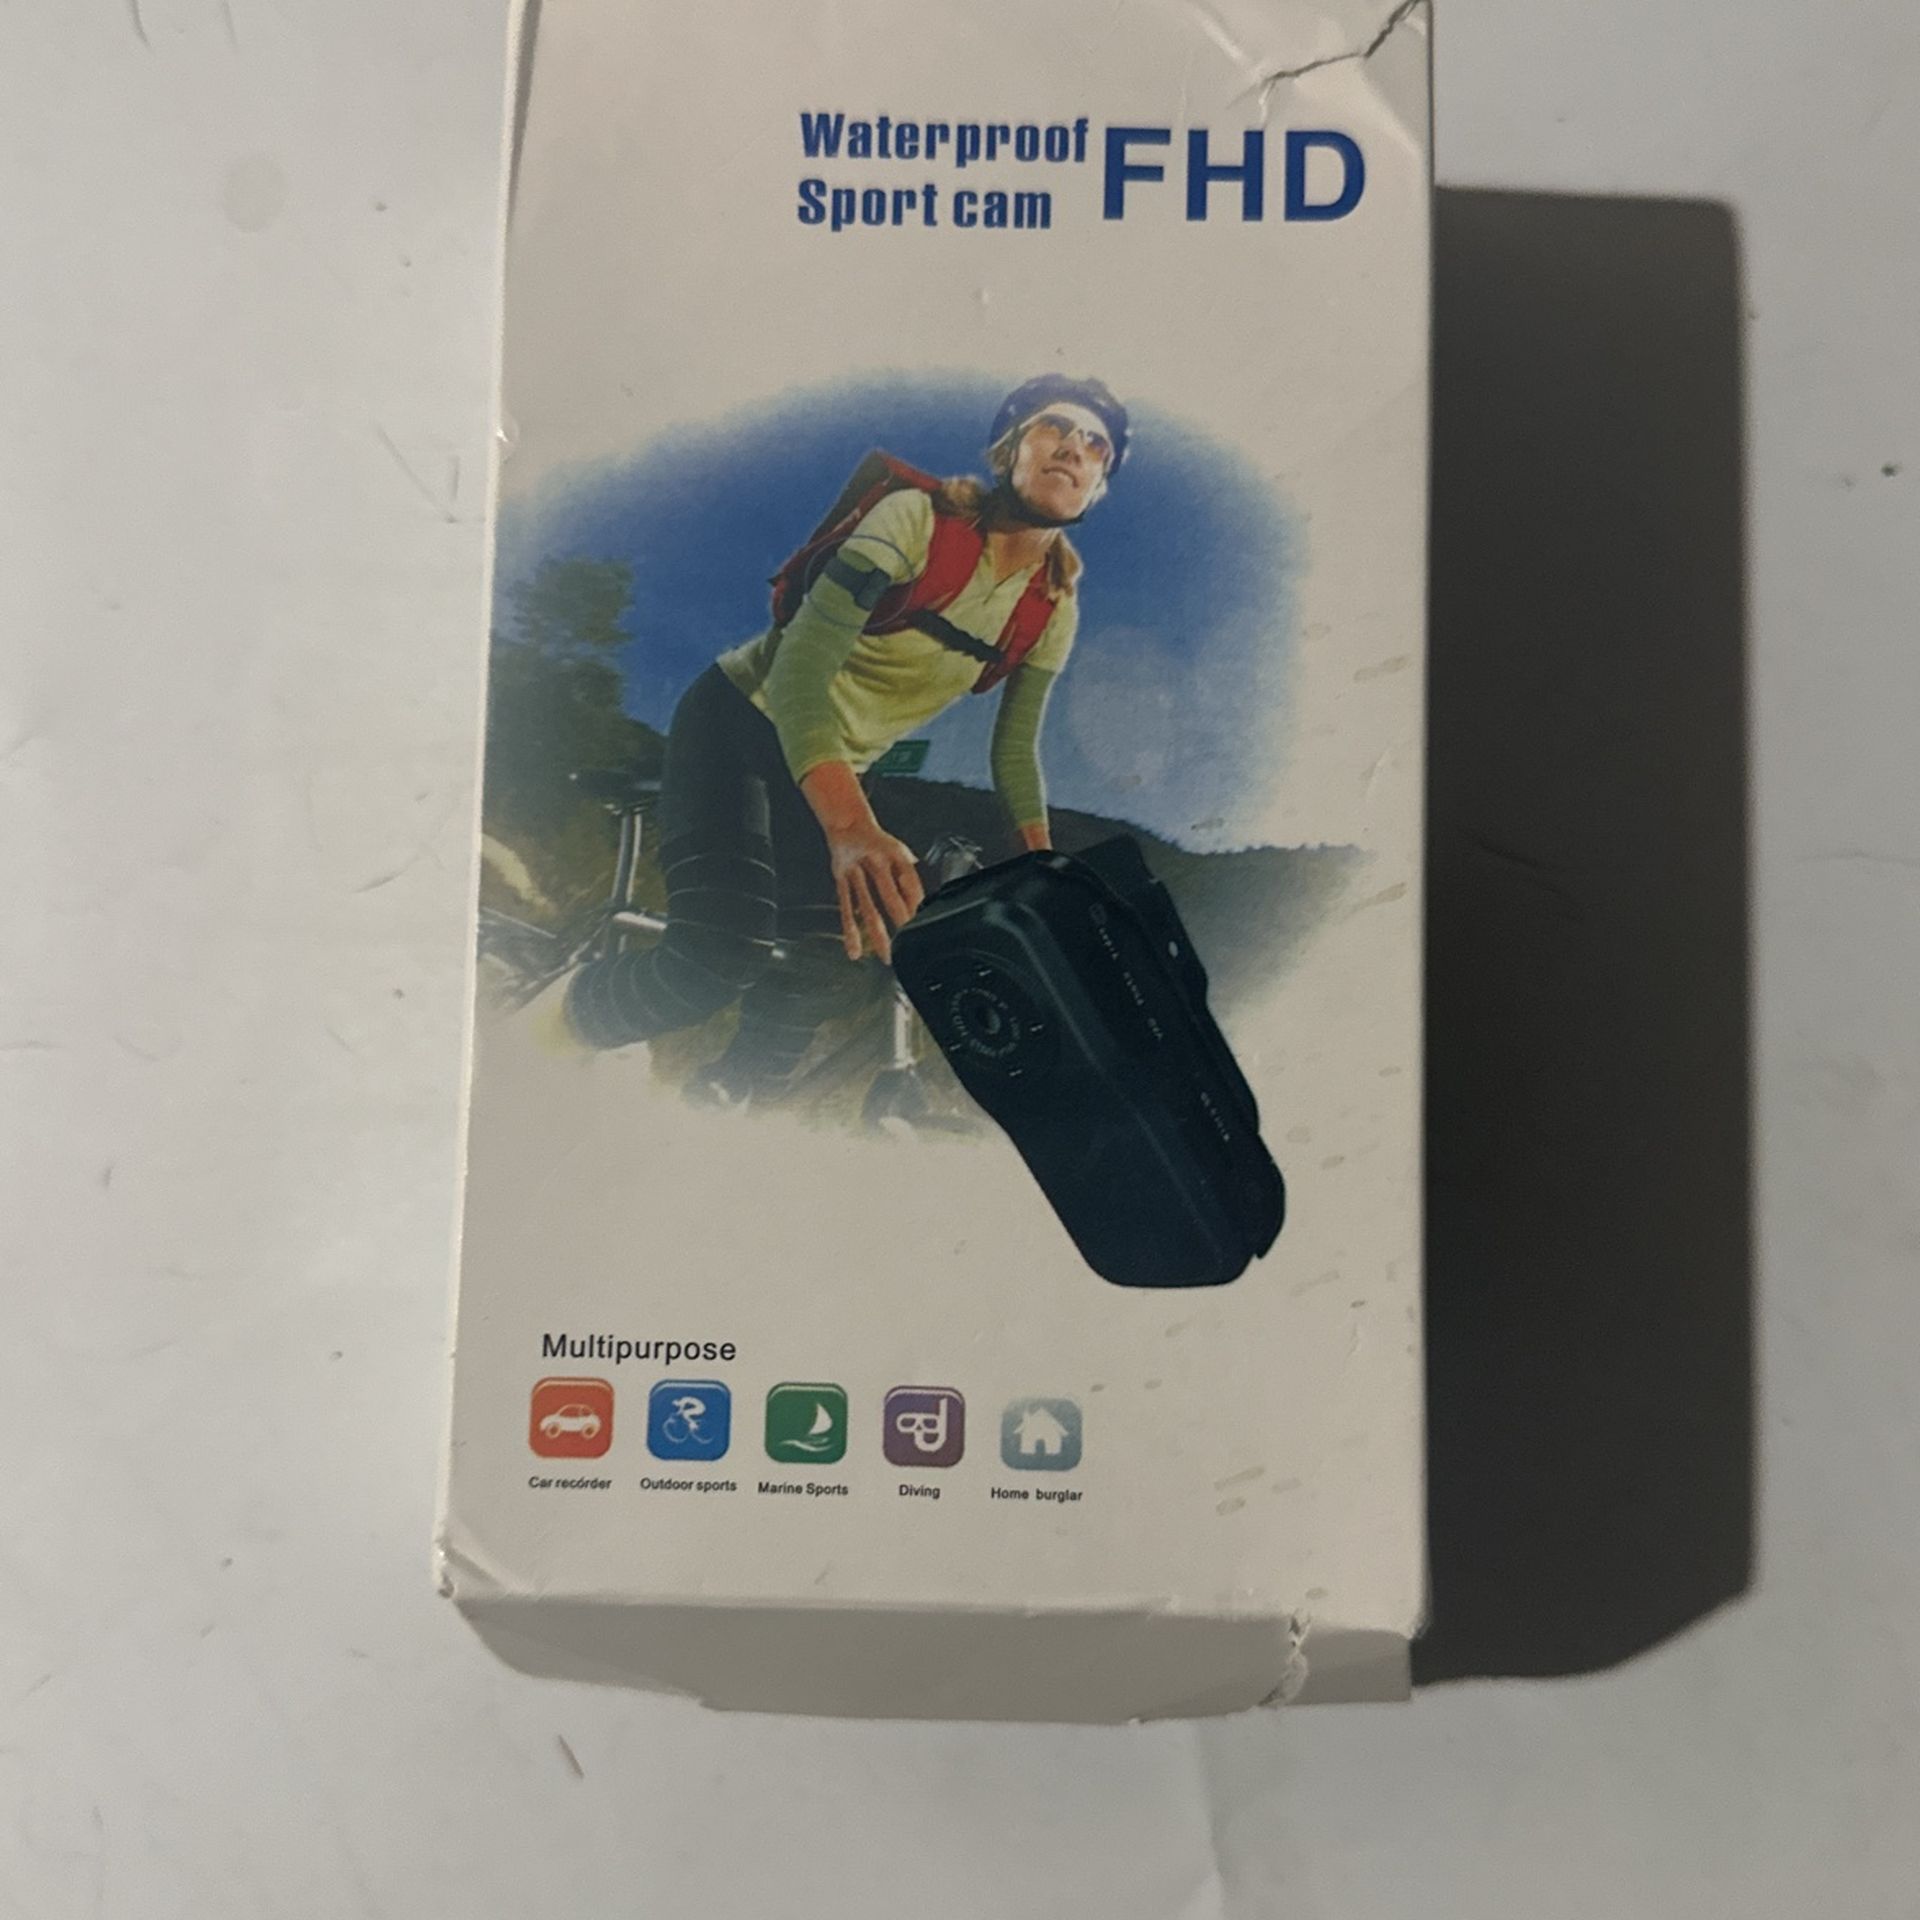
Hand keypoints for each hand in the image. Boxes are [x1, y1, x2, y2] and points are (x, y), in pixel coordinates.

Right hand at [826, 818, 924, 961]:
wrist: (847, 823)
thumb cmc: (879, 843)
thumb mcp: (901, 851)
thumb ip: (912, 874)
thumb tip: (928, 902)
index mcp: (895, 853)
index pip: (910, 879)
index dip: (917, 901)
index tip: (924, 921)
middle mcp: (874, 860)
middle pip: (888, 893)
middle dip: (899, 918)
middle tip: (908, 941)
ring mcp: (855, 870)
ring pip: (867, 905)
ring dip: (877, 932)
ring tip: (886, 954)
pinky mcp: (841, 879)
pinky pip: (845, 908)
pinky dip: (850, 930)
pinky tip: (855, 949)